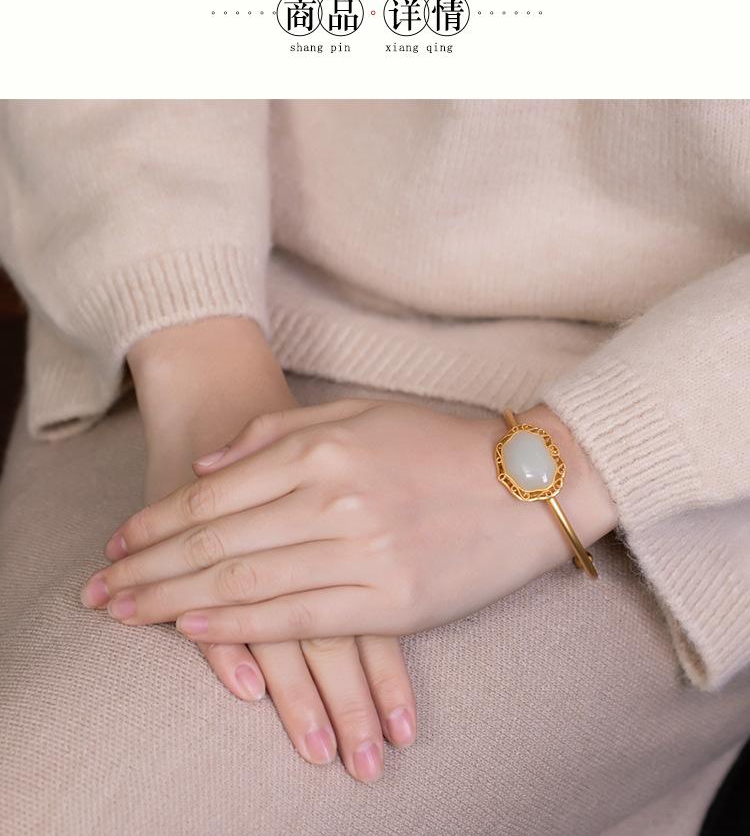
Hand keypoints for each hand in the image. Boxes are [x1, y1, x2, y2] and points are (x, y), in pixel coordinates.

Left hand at [83, 394, 618, 644]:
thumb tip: (207, 466)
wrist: (530, 485)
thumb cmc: (440, 443)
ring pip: (245, 585)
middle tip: (101, 589)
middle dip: (148, 569)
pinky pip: (299, 620)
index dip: (157, 523)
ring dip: (175, 603)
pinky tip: (197, 632)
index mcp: (323, 450)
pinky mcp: (394, 605)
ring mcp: (364, 555)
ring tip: (129, 615)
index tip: (119, 543)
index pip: (213, 495)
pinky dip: (241, 630)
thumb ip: (277, 434)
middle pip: (215, 543)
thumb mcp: (359, 414)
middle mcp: (335, 500)